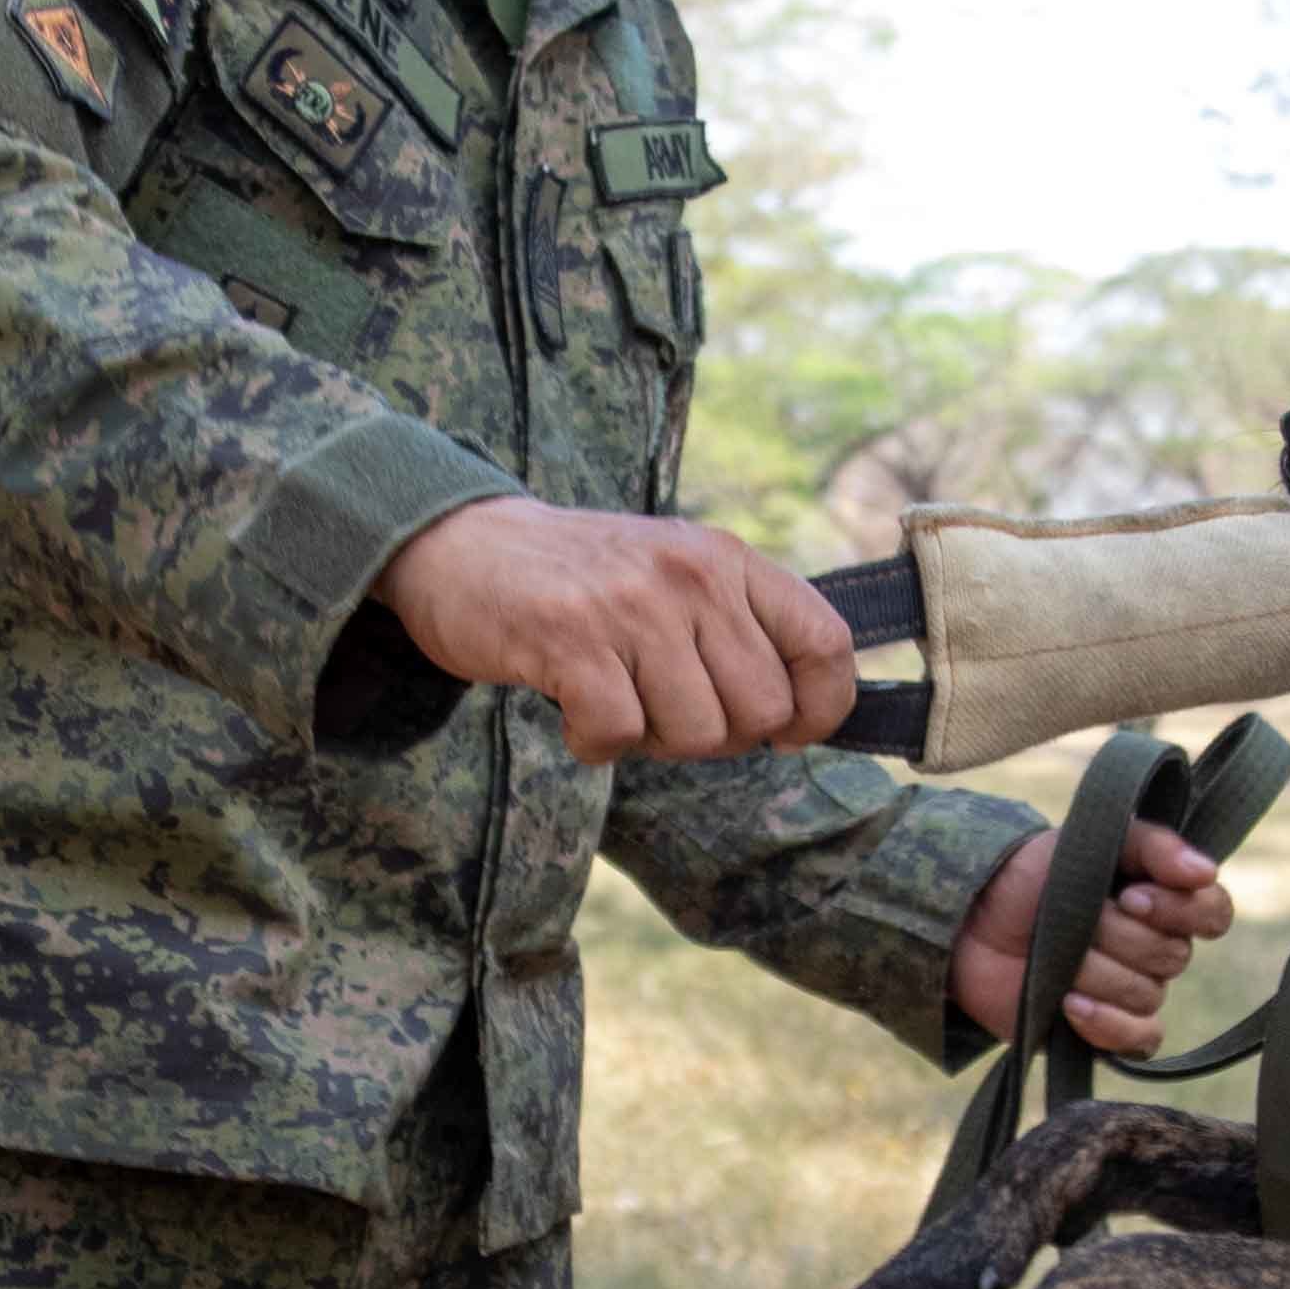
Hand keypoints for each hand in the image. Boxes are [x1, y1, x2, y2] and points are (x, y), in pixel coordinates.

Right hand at [373, 495, 852, 766]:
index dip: (821, 709)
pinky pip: (621, 735)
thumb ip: (738, 630)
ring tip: (614, 699)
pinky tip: (573, 710)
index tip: (788, 735)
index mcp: (728, 559)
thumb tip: (799, 721)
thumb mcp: (676, 576)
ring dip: (653, 742)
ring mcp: (633, 605)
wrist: (463, 545)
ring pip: (698, 733)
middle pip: (762, 710)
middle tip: (664, 710)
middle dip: (718, 737)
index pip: (826, 643)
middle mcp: (692, 575)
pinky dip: (594, 743)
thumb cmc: (581, 581)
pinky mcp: (573, 639)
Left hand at [950, 818, 1239, 1057]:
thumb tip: (1205, 871)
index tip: (1131, 896)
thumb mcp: (1084, 840)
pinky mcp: (1104, 1030)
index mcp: (1159, 900)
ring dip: (1094, 971)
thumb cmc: (1027, 876)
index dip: (1182, 911)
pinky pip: (1138, 1040)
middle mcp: (1153, 947)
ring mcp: (1129, 991)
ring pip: (1146, 994)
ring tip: (1053, 956)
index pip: (1213, 912)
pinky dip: (1106, 1023)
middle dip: (1116, 936)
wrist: (966, 922)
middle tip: (1075, 919)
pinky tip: (1069, 1004)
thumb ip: (1149, 844)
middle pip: (1173, 955)